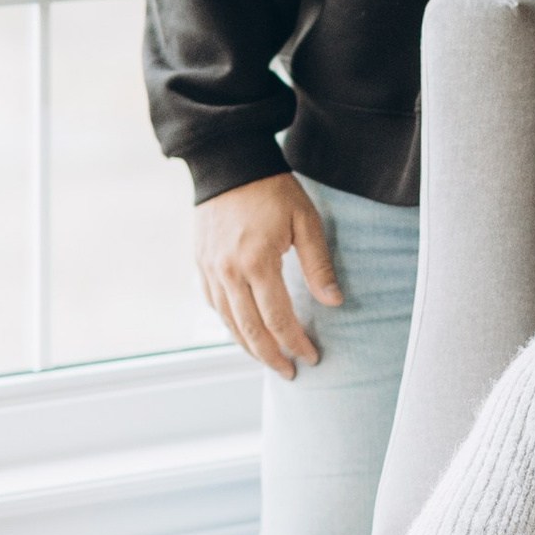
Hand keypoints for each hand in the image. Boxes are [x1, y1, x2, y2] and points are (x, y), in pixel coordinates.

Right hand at [195, 172, 339, 377]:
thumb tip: (334, 302)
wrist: (229, 162)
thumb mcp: (305, 221)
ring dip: (249, 347)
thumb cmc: (273, 189)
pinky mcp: (200, 263)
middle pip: (250, 330)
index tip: (312, 357)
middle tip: (291, 372)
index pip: (278, 319)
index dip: (296, 343)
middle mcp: (229, 272)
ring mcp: (210, 269)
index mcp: (257, 262)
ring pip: (228, 323)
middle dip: (272, 357)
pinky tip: (244, 332)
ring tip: (270, 360)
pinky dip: (229, 324)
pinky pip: (213, 304)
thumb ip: (318, 265)